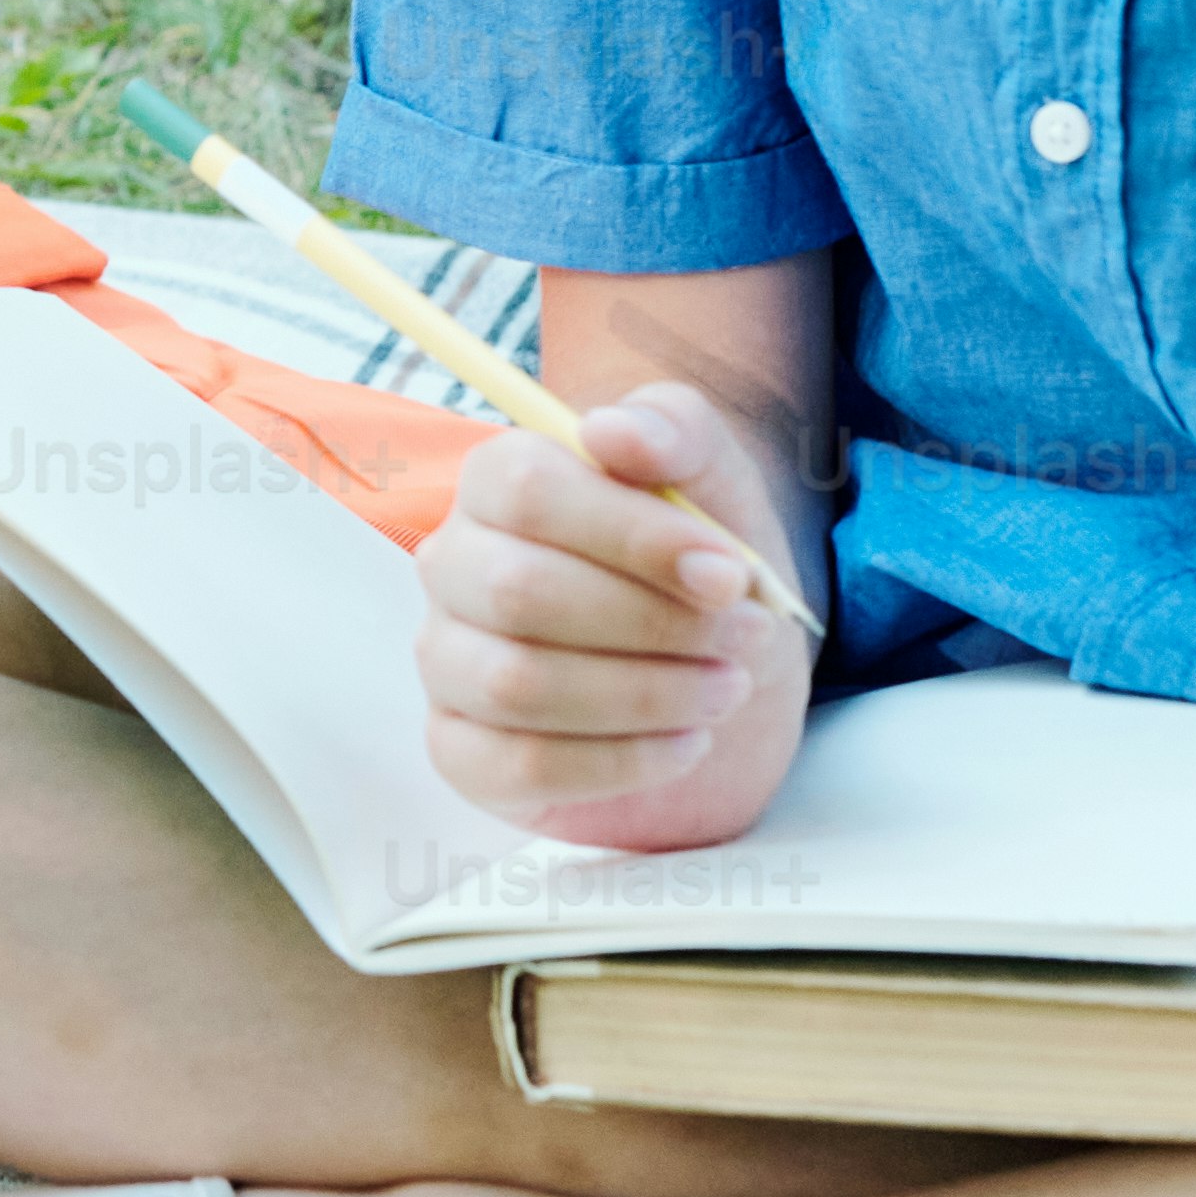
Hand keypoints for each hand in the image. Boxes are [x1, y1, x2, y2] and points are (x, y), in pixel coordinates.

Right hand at [414, 384, 814, 848]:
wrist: (716, 654)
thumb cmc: (698, 558)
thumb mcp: (713, 476)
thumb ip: (672, 431)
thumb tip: (610, 432)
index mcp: (495, 481)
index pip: (526, 493)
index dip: (632, 536)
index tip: (730, 573)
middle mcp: (453, 566)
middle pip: (519, 593)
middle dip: (653, 623)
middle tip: (747, 638)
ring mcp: (448, 661)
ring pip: (516, 684)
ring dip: (647, 695)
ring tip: (726, 690)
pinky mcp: (464, 748)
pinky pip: (518, 765)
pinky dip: (621, 762)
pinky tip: (686, 742)